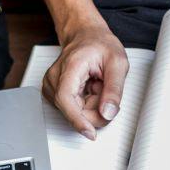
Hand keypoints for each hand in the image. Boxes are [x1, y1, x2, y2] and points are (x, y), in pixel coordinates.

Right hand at [41, 23, 128, 139]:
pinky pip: (73, 110)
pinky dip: (85, 104)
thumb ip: (114, 89)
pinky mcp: (53, 94)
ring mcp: (51, 86)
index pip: (66, 99)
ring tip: (96, 85)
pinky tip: (88, 89)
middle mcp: (55, 77)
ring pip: (74, 112)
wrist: (86, 36)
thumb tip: (108, 113)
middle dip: (95, 108)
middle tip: (105, 89)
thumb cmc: (99, 45)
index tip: (90, 133)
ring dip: (91, 105)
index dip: (78, 120)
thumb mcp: (117, 62)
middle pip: (74, 110)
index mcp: (70, 66)